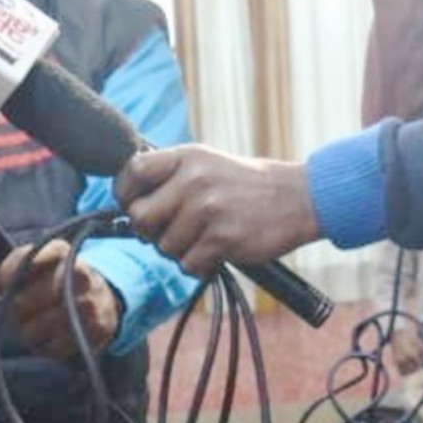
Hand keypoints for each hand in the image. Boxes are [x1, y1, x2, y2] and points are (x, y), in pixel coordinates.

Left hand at [0, 237, 122, 362]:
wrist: (105, 296)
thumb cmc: (57, 280)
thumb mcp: (36, 263)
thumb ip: (5, 260)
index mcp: (62, 251)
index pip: (25, 259)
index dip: (5, 274)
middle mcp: (80, 273)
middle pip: (25, 300)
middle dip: (15, 309)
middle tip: (18, 310)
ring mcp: (90, 303)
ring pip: (36, 329)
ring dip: (28, 331)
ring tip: (33, 325)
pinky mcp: (98, 329)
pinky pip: (54, 349)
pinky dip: (46, 348)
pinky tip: (49, 337)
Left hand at [114, 146, 320, 277]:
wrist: (298, 198)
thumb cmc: (247, 185)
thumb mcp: (208, 164)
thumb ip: (171, 177)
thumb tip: (129, 204)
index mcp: (187, 157)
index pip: (133, 172)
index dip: (124, 194)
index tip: (134, 206)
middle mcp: (194, 180)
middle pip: (140, 217)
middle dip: (151, 232)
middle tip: (171, 231)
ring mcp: (208, 209)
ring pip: (164, 246)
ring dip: (180, 251)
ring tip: (204, 238)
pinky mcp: (223, 238)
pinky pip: (188, 264)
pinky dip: (199, 265)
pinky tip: (216, 252)